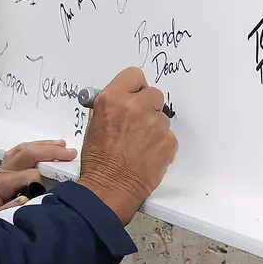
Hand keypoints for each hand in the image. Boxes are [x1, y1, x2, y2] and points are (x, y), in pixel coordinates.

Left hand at [0, 139, 76, 219]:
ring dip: (43, 145)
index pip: (30, 175)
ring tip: (60, 145)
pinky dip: (33, 148)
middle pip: (28, 153)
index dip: (42, 183)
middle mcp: (2, 173)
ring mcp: (1, 169)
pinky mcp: (1, 171)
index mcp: (1, 184)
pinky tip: (41, 148)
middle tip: (69, 153)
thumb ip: (9, 209)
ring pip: (23, 149)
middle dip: (50, 150)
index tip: (47, 195)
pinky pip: (18, 152)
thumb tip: (27, 198)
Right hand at [76, 68, 177, 225]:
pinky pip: (168, 135)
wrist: (110, 188)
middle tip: (139, 122)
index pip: (134, 75)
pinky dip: (161, 143)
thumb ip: (110, 107)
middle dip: (148, 106)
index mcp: (113, 99)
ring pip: (162, 117)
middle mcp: (135, 107)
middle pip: (153, 94)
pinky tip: (147, 154)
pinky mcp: (168, 140)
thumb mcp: (94, 125)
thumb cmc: (98, 162)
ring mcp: (155, 123)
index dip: (135, 87)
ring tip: (140, 144)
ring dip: (154, 127)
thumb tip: (120, 101)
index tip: (135, 95)